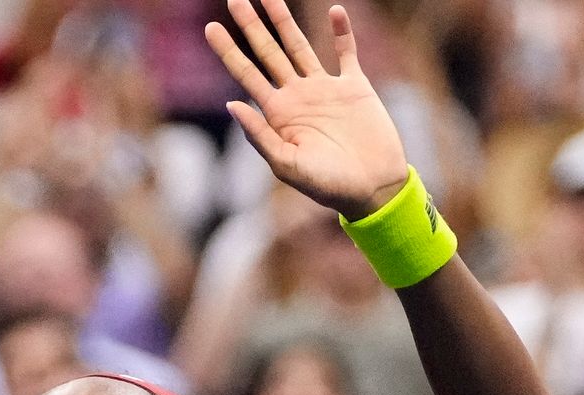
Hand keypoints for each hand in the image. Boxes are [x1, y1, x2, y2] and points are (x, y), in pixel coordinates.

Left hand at [207, 1, 410, 220]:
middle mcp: (298, 96)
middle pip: (268, 52)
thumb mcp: (287, 165)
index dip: (228, 52)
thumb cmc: (328, 186)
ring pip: (299, 45)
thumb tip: (233, 104)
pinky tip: (334, 11)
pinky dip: (342, 31)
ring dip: (284, 21)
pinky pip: (346, 52)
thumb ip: (260, 135)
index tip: (210, 27)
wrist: (372, 188)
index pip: (246, 75)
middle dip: (250, 26)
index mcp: (278, 114)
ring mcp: (325, 88)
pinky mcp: (355, 86)